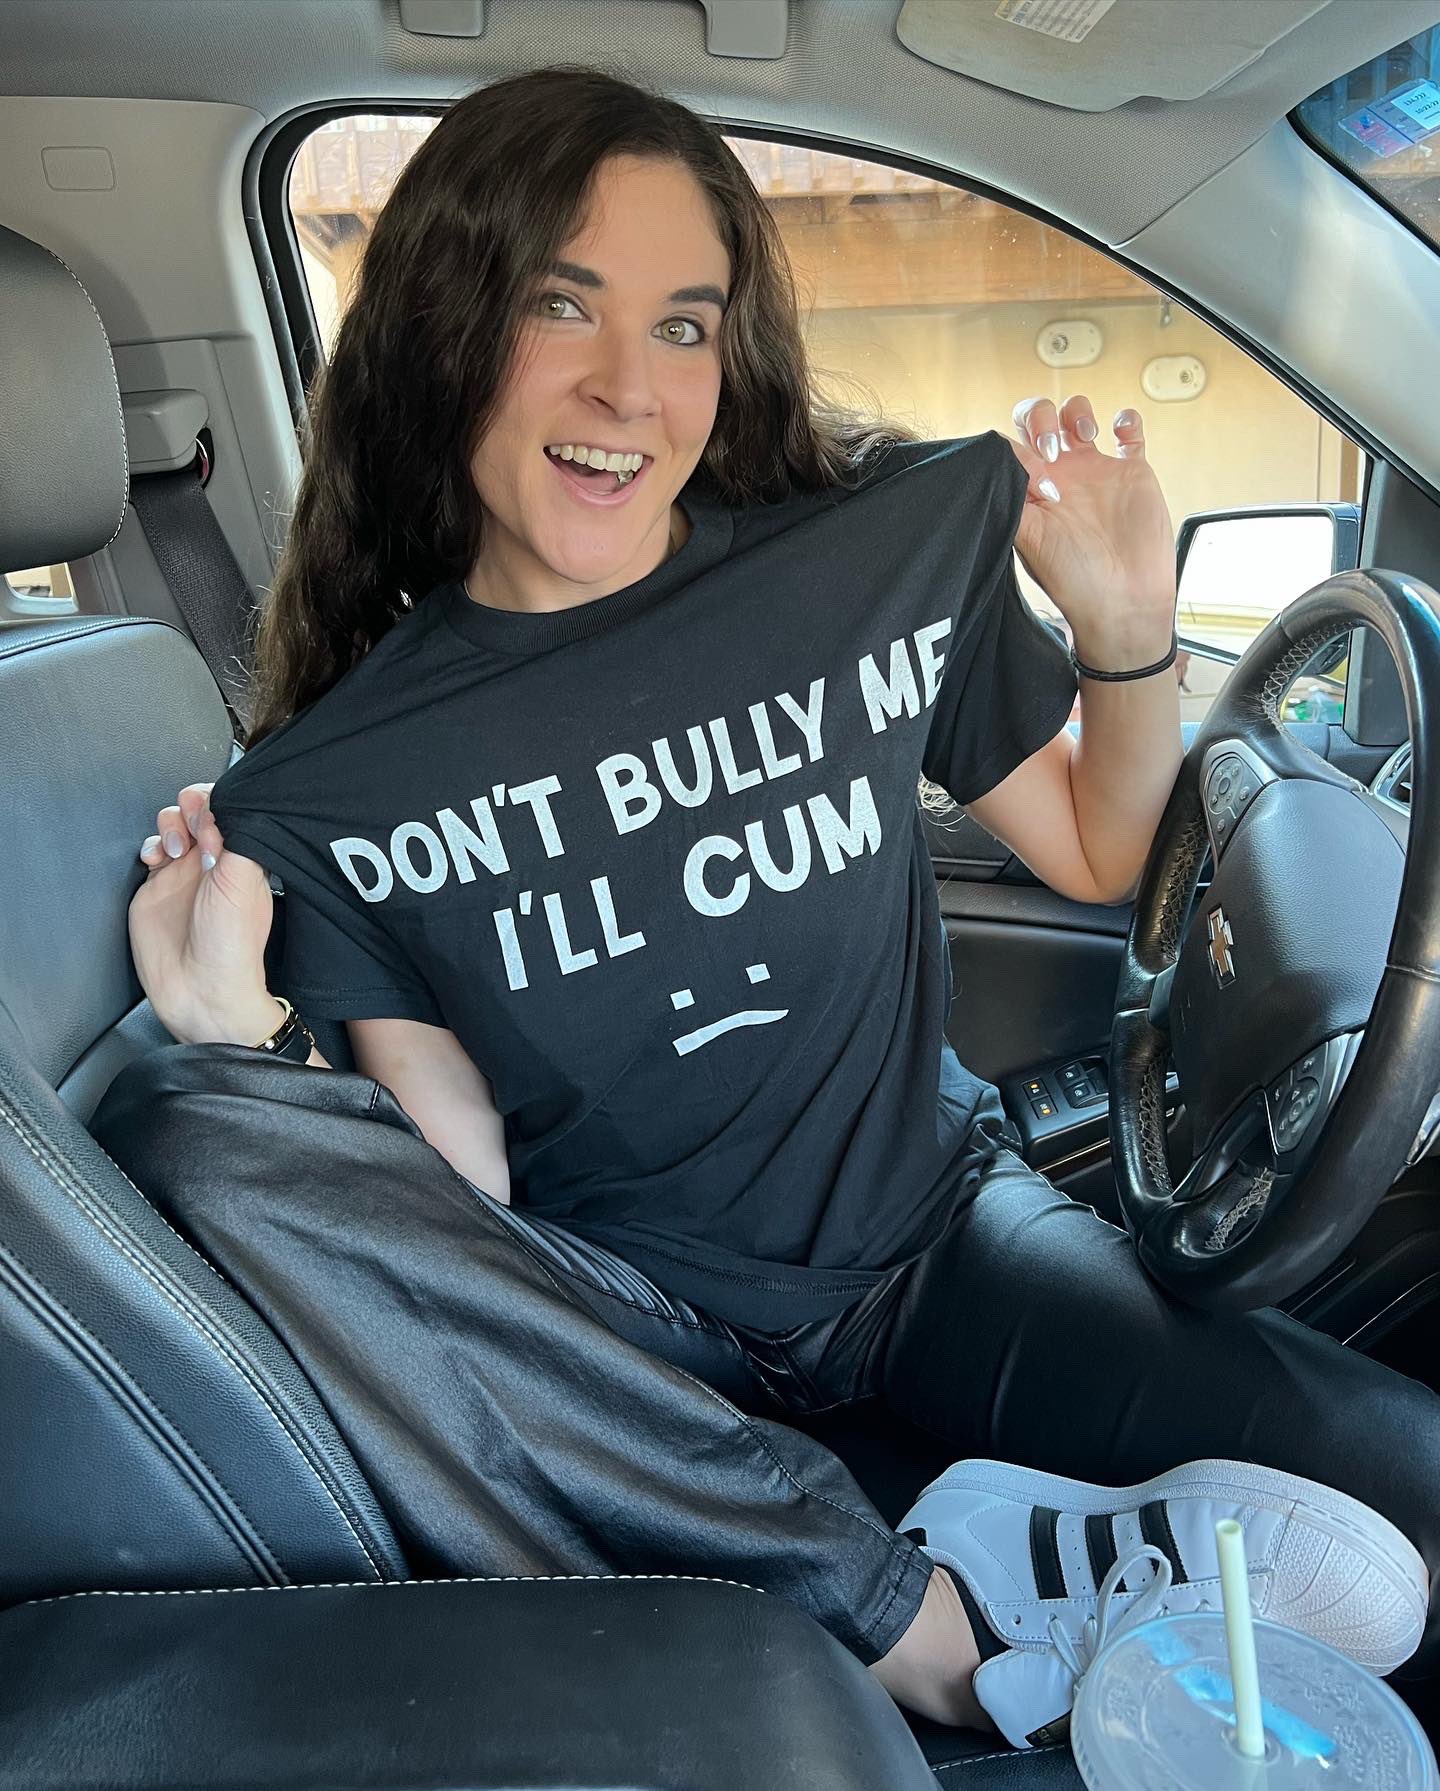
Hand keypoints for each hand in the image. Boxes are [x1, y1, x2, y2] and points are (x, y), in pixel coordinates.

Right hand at [131, 783, 281, 1045]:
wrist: (201, 988)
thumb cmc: (231, 943)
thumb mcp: (243, 881)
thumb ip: (235, 836)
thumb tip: (223, 805)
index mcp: (243, 857)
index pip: (233, 810)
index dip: (219, 804)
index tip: (212, 819)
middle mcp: (214, 861)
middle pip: (199, 810)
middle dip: (191, 807)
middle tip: (193, 830)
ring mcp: (183, 873)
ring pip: (173, 825)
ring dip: (170, 824)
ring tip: (175, 849)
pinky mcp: (155, 886)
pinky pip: (149, 850)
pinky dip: (149, 845)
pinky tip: (156, 860)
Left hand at [1007, 395, 1176, 667]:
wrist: (1122, 603)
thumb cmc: (1073, 580)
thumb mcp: (1028, 540)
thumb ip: (1011, 498)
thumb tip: (1002, 461)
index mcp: (1030, 490)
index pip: (1011, 445)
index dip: (1020, 449)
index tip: (1038, 483)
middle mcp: (1059, 476)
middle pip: (1039, 420)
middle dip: (1042, 419)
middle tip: (1055, 449)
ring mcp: (1095, 471)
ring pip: (1078, 416)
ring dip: (1077, 411)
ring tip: (1086, 435)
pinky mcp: (1132, 472)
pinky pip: (1129, 431)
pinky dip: (1126, 418)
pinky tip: (1120, 432)